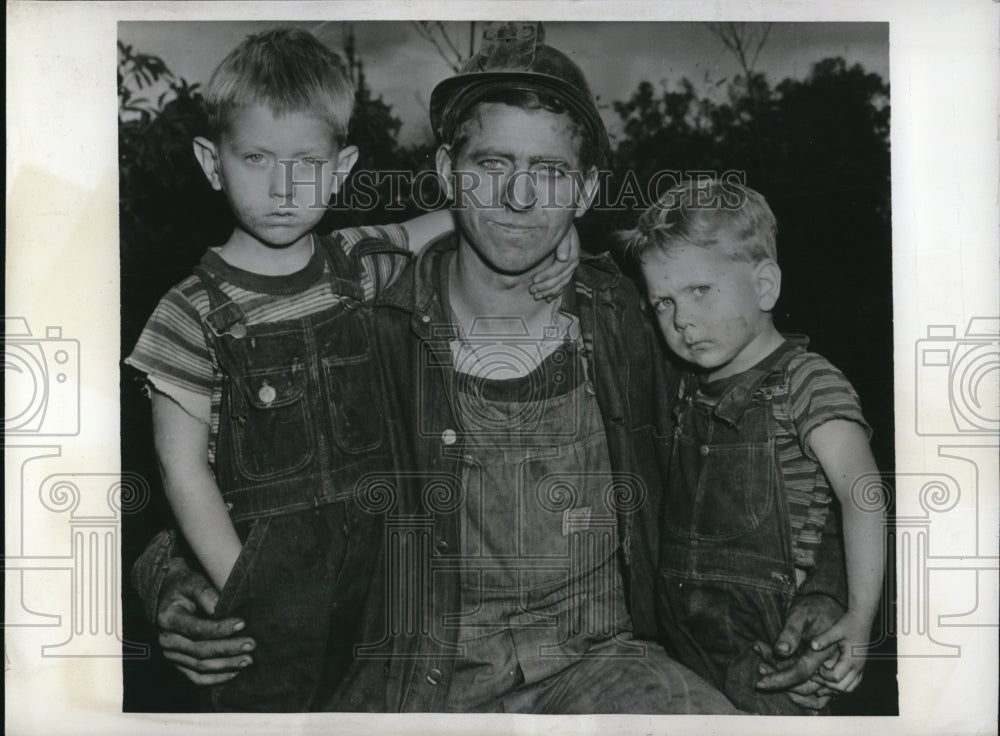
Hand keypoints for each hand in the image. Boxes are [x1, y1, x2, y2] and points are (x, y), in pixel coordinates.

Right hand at [156, 563, 254, 685]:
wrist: (166, 598)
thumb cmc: (183, 588)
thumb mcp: (192, 583)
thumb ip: (205, 593)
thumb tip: (220, 608)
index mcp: (169, 619)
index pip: (197, 629)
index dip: (220, 628)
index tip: (242, 623)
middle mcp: (167, 640)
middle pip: (200, 651)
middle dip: (228, 649)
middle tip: (251, 644)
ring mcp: (170, 655)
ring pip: (200, 667)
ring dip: (226, 666)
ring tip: (248, 660)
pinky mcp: (177, 664)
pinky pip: (195, 678)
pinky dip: (215, 679)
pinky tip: (234, 673)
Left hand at [530, 226, 579, 300]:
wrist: (566, 227)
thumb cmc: (562, 228)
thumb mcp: (564, 232)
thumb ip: (564, 244)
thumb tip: (563, 258)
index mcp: (573, 255)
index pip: (559, 269)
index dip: (546, 275)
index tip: (534, 280)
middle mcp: (573, 264)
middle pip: (559, 279)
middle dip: (544, 286)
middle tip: (532, 290)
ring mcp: (571, 270)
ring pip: (560, 284)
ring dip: (548, 292)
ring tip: (536, 296)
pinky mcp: (568, 272)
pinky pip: (562, 285)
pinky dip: (555, 293)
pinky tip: (547, 298)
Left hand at [753, 593, 845, 707]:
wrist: (827, 607)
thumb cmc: (812, 609)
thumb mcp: (799, 614)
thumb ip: (790, 633)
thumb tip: (780, 651)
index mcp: (825, 652)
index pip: (800, 672)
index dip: (779, 679)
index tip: (759, 683)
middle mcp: (832, 666)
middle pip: (803, 684)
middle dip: (778, 677)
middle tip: (760, 664)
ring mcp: (833, 673)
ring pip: (808, 691)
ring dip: (785, 685)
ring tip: (764, 667)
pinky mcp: (829, 676)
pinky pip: (817, 695)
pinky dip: (800, 695)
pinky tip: (783, 684)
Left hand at [808, 611, 871, 693]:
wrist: (862, 619)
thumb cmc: (849, 623)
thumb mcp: (836, 629)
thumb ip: (824, 638)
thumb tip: (812, 646)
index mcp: (851, 659)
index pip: (835, 677)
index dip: (823, 675)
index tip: (816, 667)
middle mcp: (858, 667)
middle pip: (842, 687)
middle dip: (827, 684)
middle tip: (816, 675)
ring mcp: (860, 669)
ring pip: (848, 688)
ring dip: (835, 687)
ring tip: (822, 677)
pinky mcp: (860, 667)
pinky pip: (852, 684)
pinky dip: (842, 685)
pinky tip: (831, 678)